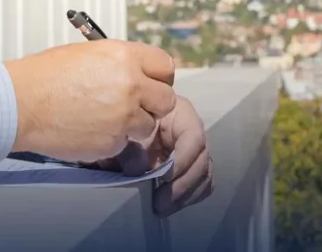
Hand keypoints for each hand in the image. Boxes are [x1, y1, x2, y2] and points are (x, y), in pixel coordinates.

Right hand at [3, 40, 175, 161]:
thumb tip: (136, 70)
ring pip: (148, 125)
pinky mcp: (113, 141)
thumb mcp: (86, 53)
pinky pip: (125, 142)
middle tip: (133, 105)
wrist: (21, 103)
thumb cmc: (45, 76)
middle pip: (166, 99)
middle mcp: (130, 85)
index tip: (152, 82)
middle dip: (152, 104)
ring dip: (133, 125)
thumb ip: (119, 62)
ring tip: (105, 118)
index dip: (158, 76)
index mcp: (124, 56)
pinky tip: (90, 128)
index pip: (166, 66)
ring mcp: (124, 116)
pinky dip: (112, 139)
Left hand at [95, 96, 213, 216]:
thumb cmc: (124, 121)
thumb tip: (137, 170)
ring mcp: (193, 149)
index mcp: (179, 113)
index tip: (164, 178)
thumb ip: (130, 148)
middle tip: (161, 203)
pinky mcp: (190, 165)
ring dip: (185, 195)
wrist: (119, 122)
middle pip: (201, 160)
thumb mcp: (125, 130)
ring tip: (163, 208)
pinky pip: (200, 183)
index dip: (184, 160)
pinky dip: (188, 196)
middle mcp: (191, 130)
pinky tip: (171, 205)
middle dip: (183, 185)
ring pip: (203, 175)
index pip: (193, 137)